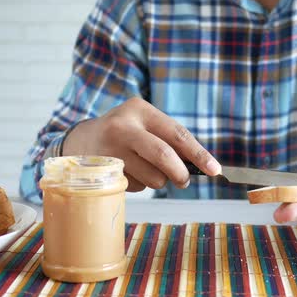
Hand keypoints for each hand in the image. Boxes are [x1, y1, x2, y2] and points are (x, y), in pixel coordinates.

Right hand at [62, 97, 220, 191]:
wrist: (81, 141)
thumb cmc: (125, 134)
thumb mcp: (144, 125)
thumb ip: (168, 140)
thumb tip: (199, 165)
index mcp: (140, 110)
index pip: (177, 133)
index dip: (199, 154)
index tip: (215, 170)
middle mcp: (124, 126)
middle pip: (163, 155)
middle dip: (180, 173)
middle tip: (184, 181)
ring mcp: (111, 149)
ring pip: (152, 177)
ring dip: (157, 181)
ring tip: (145, 169)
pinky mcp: (104, 171)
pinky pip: (137, 186)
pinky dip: (140, 184)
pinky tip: (127, 171)